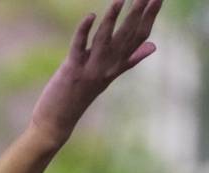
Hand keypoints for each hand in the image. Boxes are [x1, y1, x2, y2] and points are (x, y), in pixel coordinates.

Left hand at [28, 0, 162, 147]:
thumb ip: (130, 60)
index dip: (150, 17)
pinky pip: (79, 47)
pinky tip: (90, 16)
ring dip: (112, 18)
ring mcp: (90, 70)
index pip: (139, 38)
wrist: (57, 122)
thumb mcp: (107, 77)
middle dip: (138, 13)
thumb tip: (153, 46)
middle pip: (127, 36)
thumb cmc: (79, 96)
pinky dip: (84, 31)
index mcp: (116, 66)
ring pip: (105, 39)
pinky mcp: (71, 71)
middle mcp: (107, 68)